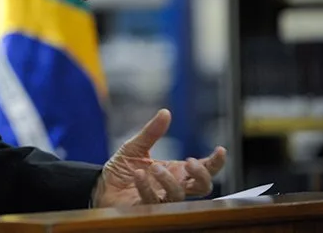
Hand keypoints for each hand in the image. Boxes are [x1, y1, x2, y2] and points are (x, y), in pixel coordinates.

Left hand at [93, 109, 226, 207]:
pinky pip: (153, 201)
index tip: (220, 150)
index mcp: (176, 172)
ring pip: (179, 195)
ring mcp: (162, 200)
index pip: (204, 169)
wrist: (102, 185)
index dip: (216, 162)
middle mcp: (174, 187)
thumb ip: (151, 132)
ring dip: (169, 181)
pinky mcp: (146, 209)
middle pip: (203, 187)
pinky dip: (146, 187)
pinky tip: (138, 175)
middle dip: (201, 175)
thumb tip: (165, 112)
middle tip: (189, 162)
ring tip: (154, 167)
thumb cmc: (123, 168)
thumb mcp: (135, 146)